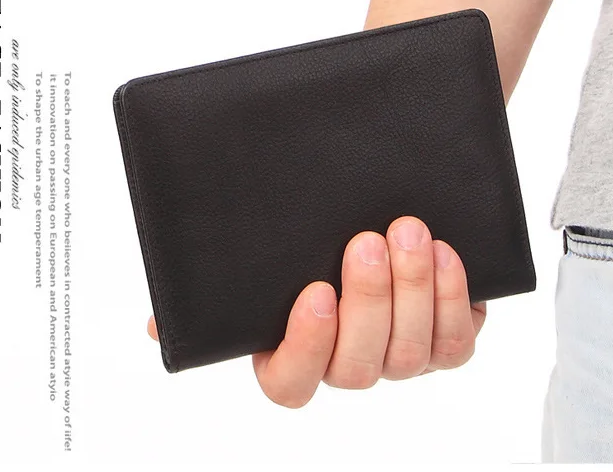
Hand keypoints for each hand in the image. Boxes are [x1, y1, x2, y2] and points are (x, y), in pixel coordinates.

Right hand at [147, 216, 485, 407]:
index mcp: (294, 355)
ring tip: (409, 232)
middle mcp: (348, 365)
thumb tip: (158, 325)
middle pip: (358, 367)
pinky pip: (454, 343)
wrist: (379, 228)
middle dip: (368, 301)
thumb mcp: (259, 266)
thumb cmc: (310, 252)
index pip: (290, 383)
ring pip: (408, 355)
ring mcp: (398, 359)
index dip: (305, 346)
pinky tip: (444, 254)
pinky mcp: (443, 343)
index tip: (313, 293)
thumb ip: (216, 291)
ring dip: (412, 291)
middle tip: (369, 242)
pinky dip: (452, 299)